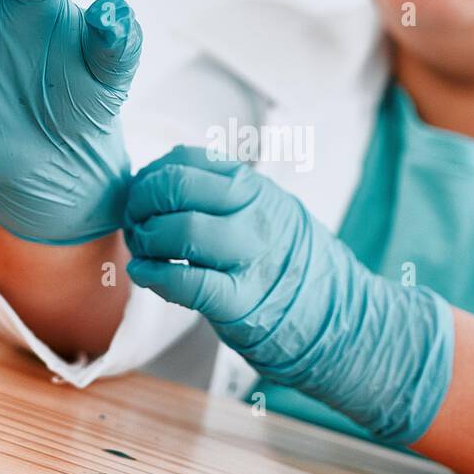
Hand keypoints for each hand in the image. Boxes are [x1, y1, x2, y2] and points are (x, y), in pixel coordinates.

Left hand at [123, 145, 455, 444]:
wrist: (337, 313)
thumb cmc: (289, 259)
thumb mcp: (265, 207)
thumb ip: (221, 188)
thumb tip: (165, 168)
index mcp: (254, 187)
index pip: (186, 161)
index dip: (151, 176)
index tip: (142, 194)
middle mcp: (254, 215)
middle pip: (176, 189)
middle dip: (141, 204)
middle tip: (135, 221)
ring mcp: (249, 258)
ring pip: (180, 231)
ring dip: (146, 240)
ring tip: (143, 250)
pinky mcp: (241, 302)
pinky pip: (187, 282)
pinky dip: (155, 276)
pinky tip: (145, 275)